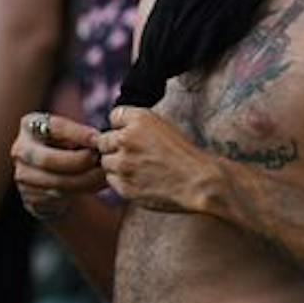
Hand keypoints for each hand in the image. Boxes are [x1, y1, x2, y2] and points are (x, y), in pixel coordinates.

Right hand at [10, 110, 105, 219]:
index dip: (77, 133)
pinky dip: (81, 191)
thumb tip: (100, 141)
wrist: (53, 176)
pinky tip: (96, 185)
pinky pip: (58, 197)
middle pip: (48, 159)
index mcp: (30, 125)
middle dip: (79, 161)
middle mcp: (20, 150)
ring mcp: (22, 176)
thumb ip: (81, 135)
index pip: (53, 127)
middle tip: (100, 160)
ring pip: (55, 182)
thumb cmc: (67, 146)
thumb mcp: (71, 134)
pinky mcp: (30, 197)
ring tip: (104, 175)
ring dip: (85, 180)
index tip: (98, 139)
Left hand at [98, 105, 220, 214]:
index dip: (122, 126)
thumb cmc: (186, 155)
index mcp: (140, 119)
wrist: (199, 182)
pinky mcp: (123, 186)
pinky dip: (122, 180)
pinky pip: (112, 180)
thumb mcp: (165, 127)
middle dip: (115, 146)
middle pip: (103, 140)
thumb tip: (116, 130)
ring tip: (139, 168)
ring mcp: (123, 164)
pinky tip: (141, 180)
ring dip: (117, 164)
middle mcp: (126, 138)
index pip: (114, 116)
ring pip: (106, 162)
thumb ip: (139, 125)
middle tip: (135, 154)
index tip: (132, 134)